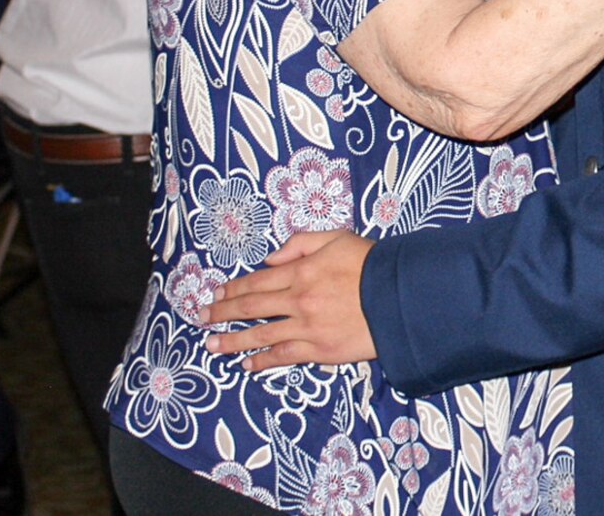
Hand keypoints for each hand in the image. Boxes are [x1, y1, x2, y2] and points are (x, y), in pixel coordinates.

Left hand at [203, 230, 377, 371]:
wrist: (402, 297)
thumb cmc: (372, 264)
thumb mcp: (338, 238)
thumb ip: (300, 243)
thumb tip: (270, 259)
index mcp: (302, 270)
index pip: (257, 280)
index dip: (233, 289)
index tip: (215, 295)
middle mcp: (298, 299)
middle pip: (251, 307)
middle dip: (222, 313)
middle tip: (201, 319)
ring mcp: (307, 327)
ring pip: (260, 335)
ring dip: (232, 341)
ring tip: (211, 345)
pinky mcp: (319, 351)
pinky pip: (283, 356)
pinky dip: (261, 361)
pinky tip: (246, 364)